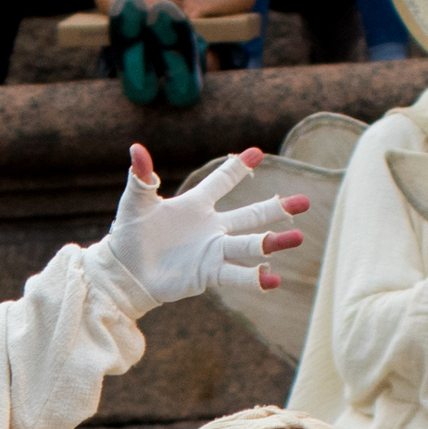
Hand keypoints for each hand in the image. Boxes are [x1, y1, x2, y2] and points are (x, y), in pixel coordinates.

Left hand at [105, 144, 308, 302]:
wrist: (124, 271)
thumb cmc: (129, 235)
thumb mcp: (135, 203)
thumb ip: (141, 177)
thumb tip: (136, 148)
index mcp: (195, 205)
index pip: (220, 182)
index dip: (237, 168)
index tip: (256, 152)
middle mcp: (211, 227)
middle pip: (250, 215)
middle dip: (277, 207)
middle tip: (303, 200)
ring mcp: (213, 251)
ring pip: (250, 244)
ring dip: (274, 242)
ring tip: (298, 237)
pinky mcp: (209, 273)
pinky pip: (236, 274)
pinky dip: (255, 277)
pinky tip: (273, 279)